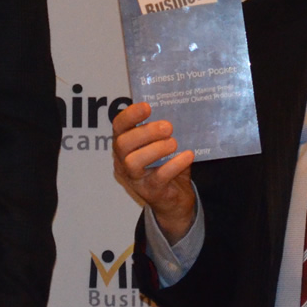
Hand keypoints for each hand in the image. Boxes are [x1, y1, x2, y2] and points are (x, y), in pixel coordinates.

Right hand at [110, 101, 196, 242]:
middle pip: (123, 144)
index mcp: (125, 145)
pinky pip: (158, 177)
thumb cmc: (166, 165)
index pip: (118, 126)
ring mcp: (135, 178)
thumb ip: (163, 130)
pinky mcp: (150, 192)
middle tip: (168, 127)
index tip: (147, 107)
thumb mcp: (161, 145)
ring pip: (133, 162)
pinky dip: (174, 164)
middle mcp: (123, 161)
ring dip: (155, 149)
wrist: (174, 199)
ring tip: (174, 143)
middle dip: (145, 132)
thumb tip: (177, 108)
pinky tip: (187, 156)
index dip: (130, 115)